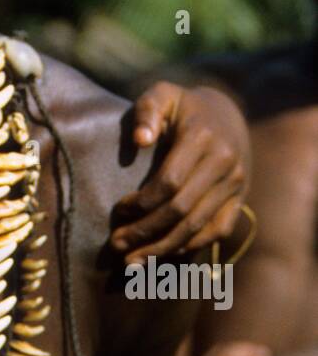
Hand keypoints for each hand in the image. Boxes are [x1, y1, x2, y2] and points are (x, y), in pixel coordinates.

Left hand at [111, 82, 249, 262]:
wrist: (228, 114)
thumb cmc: (182, 106)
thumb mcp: (162, 94)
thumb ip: (146, 111)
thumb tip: (140, 140)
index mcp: (202, 138)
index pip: (170, 181)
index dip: (141, 201)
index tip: (117, 210)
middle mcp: (224, 163)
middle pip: (182, 209)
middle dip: (146, 230)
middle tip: (116, 244)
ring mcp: (236, 183)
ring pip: (198, 226)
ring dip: (163, 248)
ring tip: (133, 261)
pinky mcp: (240, 198)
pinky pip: (217, 230)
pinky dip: (191, 246)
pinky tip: (164, 253)